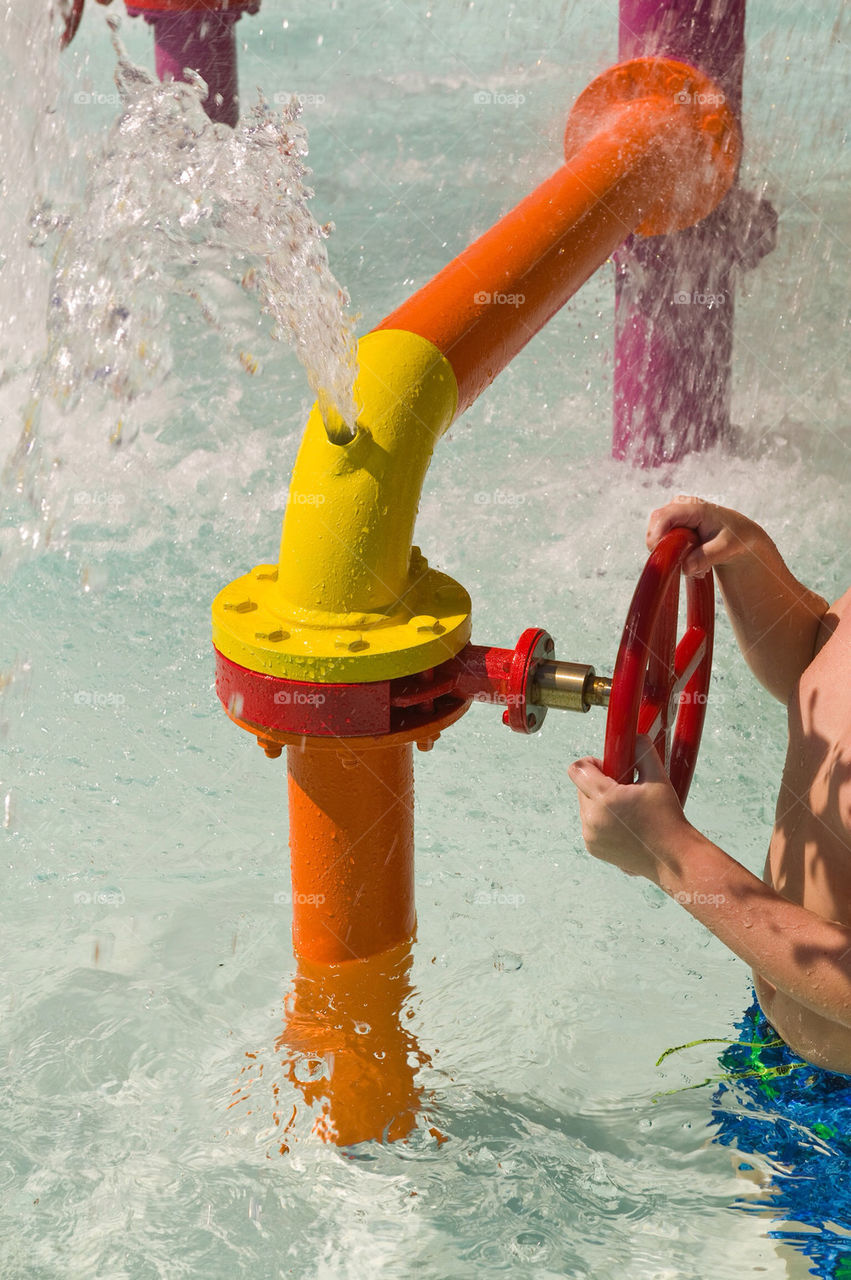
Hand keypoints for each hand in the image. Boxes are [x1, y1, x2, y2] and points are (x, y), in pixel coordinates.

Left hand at [567, 736, 690, 881]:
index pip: (577, 769)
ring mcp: (591, 836)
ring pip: (585, 806)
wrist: (674, 858)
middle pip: (581, 787)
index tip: (608, 767)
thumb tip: (635, 736)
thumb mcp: (658, 778)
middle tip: (625, 788)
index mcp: (605, 799)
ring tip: (627, 808)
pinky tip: (625, 824)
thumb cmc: (668, 818)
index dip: (591, 763)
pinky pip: (589, 824)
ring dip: (599, 802)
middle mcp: (592, 819)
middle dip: (598, 783)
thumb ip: (643, 751)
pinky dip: (602, 820)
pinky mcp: (593, 848)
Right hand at [646, 497, 765, 578]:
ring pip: (657, 535)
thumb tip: (685, 567)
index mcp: (695, 507)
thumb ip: (705, 557)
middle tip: (679, 564)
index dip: (655, 535)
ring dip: (669, 552)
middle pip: (656, 525)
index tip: (658, 555)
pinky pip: (662, 540)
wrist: (739, 535)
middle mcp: (680, 506)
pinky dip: (672, 552)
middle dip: (662, 548)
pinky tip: (690, 557)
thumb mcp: (725, 549)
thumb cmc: (735, 537)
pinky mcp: (672, 524)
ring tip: (693, 561)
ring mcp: (674, 514)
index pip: (664, 516)